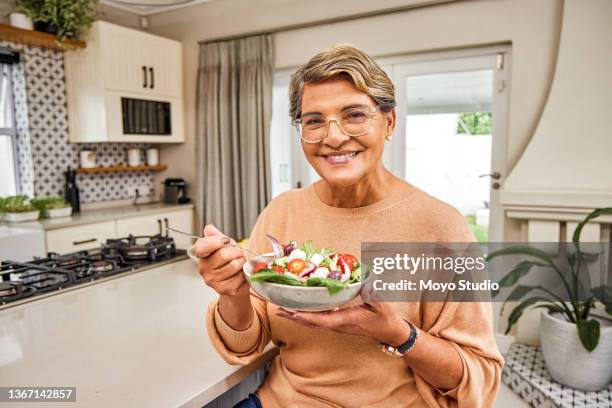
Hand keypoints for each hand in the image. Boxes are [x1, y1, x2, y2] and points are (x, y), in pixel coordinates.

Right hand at [195, 224, 248, 297]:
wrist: (236, 281)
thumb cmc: (229, 261)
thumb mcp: (224, 245)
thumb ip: (216, 236)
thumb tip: (209, 228)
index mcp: (201, 255)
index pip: (202, 246)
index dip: (216, 241)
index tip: (226, 241)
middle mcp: (203, 269)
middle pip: (223, 255)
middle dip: (236, 251)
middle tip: (238, 253)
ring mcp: (212, 280)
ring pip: (234, 265)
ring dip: (241, 262)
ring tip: (239, 263)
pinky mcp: (224, 289)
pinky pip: (239, 277)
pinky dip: (244, 273)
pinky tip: (240, 273)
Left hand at [277, 300, 411, 345]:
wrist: (391, 332)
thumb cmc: (386, 318)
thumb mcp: (381, 303)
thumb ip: (373, 292)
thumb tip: (365, 280)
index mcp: (347, 320)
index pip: (324, 320)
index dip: (308, 317)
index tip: (294, 313)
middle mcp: (339, 324)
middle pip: (312, 323)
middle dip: (295, 316)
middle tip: (279, 309)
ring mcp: (338, 325)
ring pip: (313, 323)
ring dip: (297, 316)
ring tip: (282, 310)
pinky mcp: (338, 323)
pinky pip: (318, 321)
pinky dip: (306, 316)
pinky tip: (298, 311)